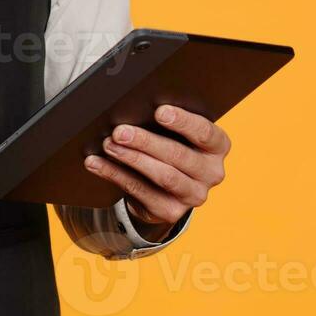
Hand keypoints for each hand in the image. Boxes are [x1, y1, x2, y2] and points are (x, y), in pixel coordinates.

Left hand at [82, 105, 229, 237]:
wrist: (167, 186)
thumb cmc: (171, 144)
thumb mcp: (177, 131)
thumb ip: (167, 120)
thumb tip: (135, 104)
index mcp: (218, 145)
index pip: (204, 132)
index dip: (183, 122)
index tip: (159, 112)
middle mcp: (212, 172)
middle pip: (179, 155)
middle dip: (146, 142)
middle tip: (120, 131)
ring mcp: (194, 195)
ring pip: (162, 176)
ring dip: (131, 159)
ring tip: (109, 145)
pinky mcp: (172, 211)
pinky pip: (141, 192)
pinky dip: (115, 175)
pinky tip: (98, 163)